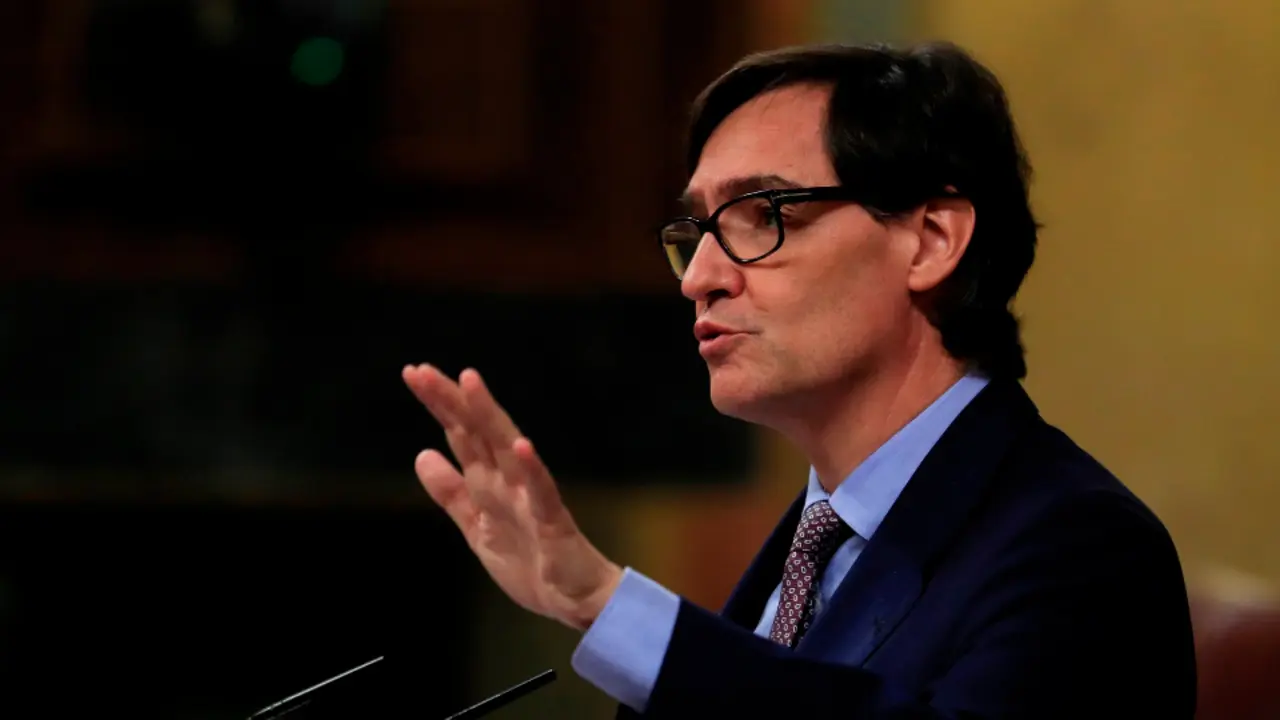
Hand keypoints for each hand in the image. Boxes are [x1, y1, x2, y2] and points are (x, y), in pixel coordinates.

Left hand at [402, 364, 622, 630]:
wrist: (572, 600)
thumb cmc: (530, 561)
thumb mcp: (476, 527)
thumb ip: (451, 493)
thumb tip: (421, 454)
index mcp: (490, 482)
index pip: (461, 434)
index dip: (440, 405)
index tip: (414, 374)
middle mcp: (509, 480)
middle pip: (477, 431)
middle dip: (451, 401)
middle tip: (422, 372)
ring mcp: (531, 496)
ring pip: (506, 449)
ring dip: (489, 416)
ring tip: (470, 383)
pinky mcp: (552, 520)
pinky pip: (542, 492)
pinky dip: (532, 469)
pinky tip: (521, 446)